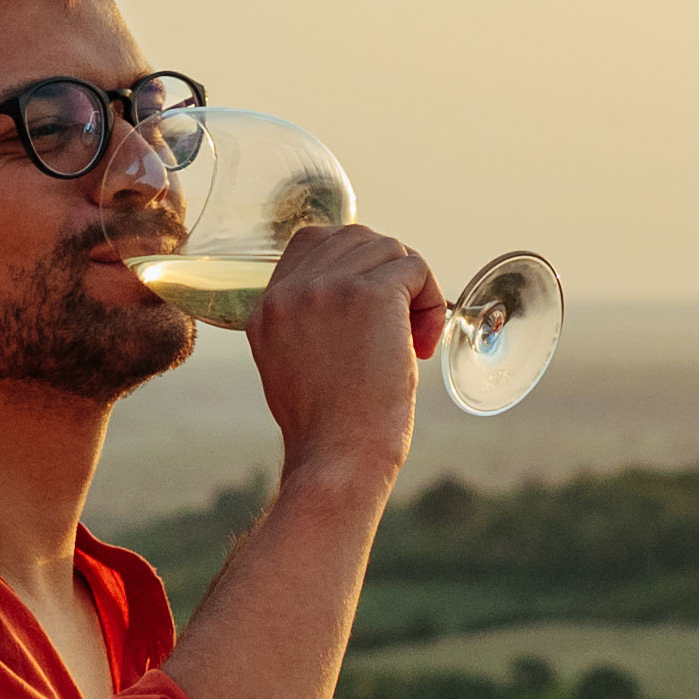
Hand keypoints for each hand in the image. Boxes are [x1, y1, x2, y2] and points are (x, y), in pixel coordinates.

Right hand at [244, 210, 446, 496]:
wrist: (337, 459)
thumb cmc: (328, 430)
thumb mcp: (292, 365)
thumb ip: (307, 322)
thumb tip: (355, 293)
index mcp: (267, 306)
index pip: (313, 243)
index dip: (355, 266)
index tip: (373, 311)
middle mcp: (290, 290)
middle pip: (356, 239)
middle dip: (388, 274)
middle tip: (401, 327)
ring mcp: (327, 287)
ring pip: (390, 251)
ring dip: (414, 291)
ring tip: (414, 340)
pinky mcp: (370, 295)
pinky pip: (415, 269)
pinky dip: (432, 301)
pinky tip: (423, 344)